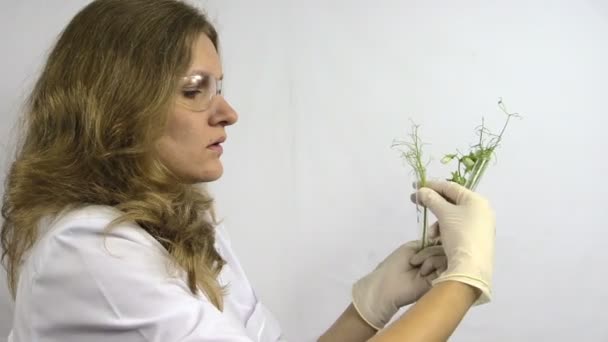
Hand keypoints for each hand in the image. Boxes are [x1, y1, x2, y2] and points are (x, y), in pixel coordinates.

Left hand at [352, 241, 446, 329]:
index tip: (430, 242)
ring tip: (417, 266)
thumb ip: (429, 244)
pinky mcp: (440, 281)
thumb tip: (442, 241)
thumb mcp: (411, 247)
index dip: (438, 240)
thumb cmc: (394, 265)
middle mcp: (435, 262)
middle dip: (431, 250)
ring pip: (447, 256)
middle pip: (445, 249)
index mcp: (428, 254)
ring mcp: (439, 272)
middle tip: (414, 260)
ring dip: (431, 257)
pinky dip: (434, 263)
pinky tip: (423, 272)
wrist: (387, 287)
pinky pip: (447, 266)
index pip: (441, 243)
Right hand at [413, 180, 494, 304]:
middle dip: (433, 204)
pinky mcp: (476, 238)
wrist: (471, 267)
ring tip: (431, 234)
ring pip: (452, 216)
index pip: (450, 187)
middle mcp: (481, 210)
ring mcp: (480, 225)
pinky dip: (445, 230)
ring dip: (438, 222)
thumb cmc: (460, 234)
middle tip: (417, 203)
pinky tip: (438, 240)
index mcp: (476, 200)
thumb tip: (421, 191)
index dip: (432, 185)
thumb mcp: (444, 214)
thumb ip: (431, 199)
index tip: (416, 186)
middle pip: (452, 201)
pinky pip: (457, 228)